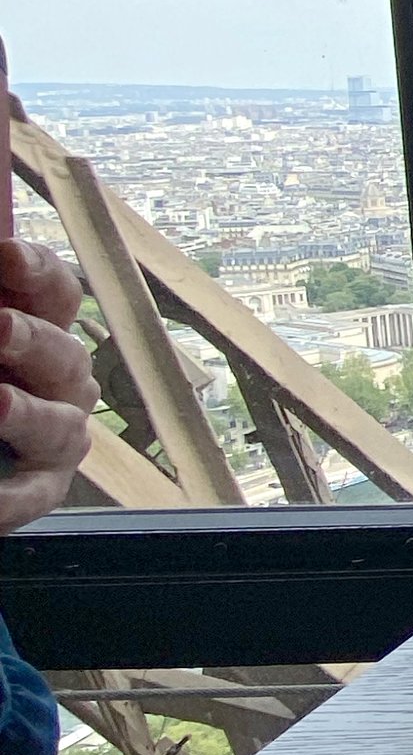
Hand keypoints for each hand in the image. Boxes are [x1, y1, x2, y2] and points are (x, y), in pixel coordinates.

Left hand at [0, 238, 98, 531]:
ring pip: (59, 425)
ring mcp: (57, 436)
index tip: (6, 256)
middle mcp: (62, 381)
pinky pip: (32, 496)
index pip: (56, 293)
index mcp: (42, 330)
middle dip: (32, 340)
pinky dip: (10, 498)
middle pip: (64, 354)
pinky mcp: (39, 489)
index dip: (38, 272)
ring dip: (27, 414)